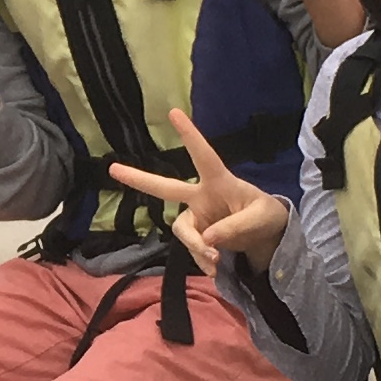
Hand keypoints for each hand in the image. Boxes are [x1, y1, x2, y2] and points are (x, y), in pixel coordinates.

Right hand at [104, 104, 288, 266]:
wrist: (268, 242)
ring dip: (196, 247)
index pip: (203, 156)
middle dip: (139, 179)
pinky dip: (202, 259)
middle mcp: (201, 196)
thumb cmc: (266, 218)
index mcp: (219, 182)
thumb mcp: (261, 219)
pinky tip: (215, 267)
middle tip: (112, 169)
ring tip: (215, 260)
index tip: (174, 113)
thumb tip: (208, 240)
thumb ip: (235, 227)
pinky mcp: (197, 236)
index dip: (190, 135)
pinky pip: (192, 249)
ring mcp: (197, 217)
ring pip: (182, 231)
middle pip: (165, 188)